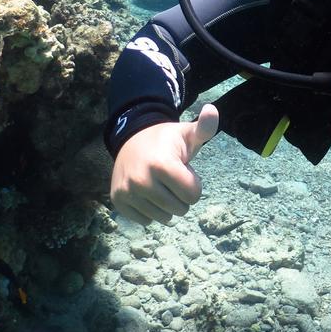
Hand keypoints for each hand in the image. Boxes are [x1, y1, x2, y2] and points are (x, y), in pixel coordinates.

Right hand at [108, 104, 218, 224]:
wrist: (131, 140)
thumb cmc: (167, 141)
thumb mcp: (187, 133)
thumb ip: (204, 127)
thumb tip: (212, 110)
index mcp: (162, 164)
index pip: (193, 195)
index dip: (193, 184)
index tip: (184, 171)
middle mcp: (141, 180)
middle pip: (180, 209)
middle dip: (181, 196)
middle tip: (170, 178)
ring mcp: (127, 192)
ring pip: (164, 218)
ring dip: (167, 206)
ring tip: (159, 184)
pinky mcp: (118, 201)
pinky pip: (146, 221)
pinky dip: (150, 211)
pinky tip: (146, 194)